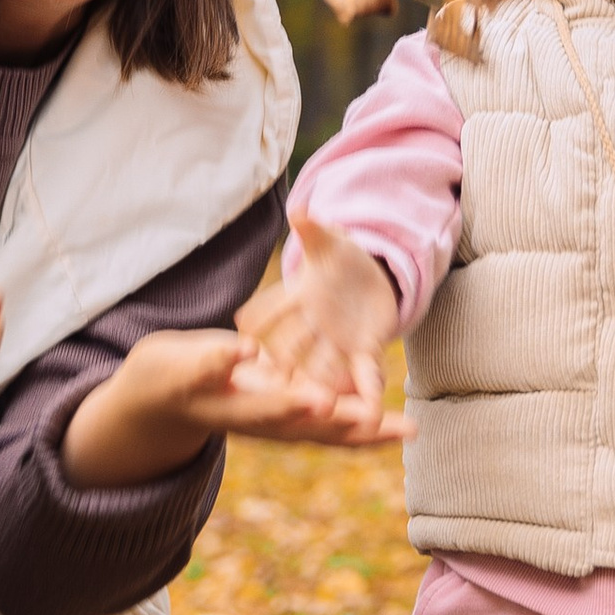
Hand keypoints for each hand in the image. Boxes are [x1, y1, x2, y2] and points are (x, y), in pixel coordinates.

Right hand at [59, 325, 412, 488]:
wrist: (168, 401)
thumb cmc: (169, 376)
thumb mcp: (179, 366)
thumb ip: (212, 362)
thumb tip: (246, 351)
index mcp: (232, 410)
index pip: (264, 408)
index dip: (291, 404)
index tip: (319, 399)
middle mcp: (261, 423)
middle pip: (308, 427)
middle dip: (343, 424)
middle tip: (376, 420)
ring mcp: (277, 425)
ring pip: (328, 432)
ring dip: (367, 432)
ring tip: (407, 428)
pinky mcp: (290, 418)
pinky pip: (334, 429)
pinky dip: (366, 429)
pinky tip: (399, 427)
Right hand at [231, 210, 400, 425]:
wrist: (369, 282)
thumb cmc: (341, 259)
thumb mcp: (331, 243)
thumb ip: (315, 231)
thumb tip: (299, 211)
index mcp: (299, 298)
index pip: (272, 307)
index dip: (259, 315)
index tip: (242, 324)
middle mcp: (311, 327)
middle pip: (294, 345)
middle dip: (286, 360)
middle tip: (273, 376)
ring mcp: (335, 344)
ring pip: (323, 367)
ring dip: (323, 383)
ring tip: (322, 403)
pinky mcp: (363, 352)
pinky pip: (363, 372)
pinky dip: (367, 386)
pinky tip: (373, 404)